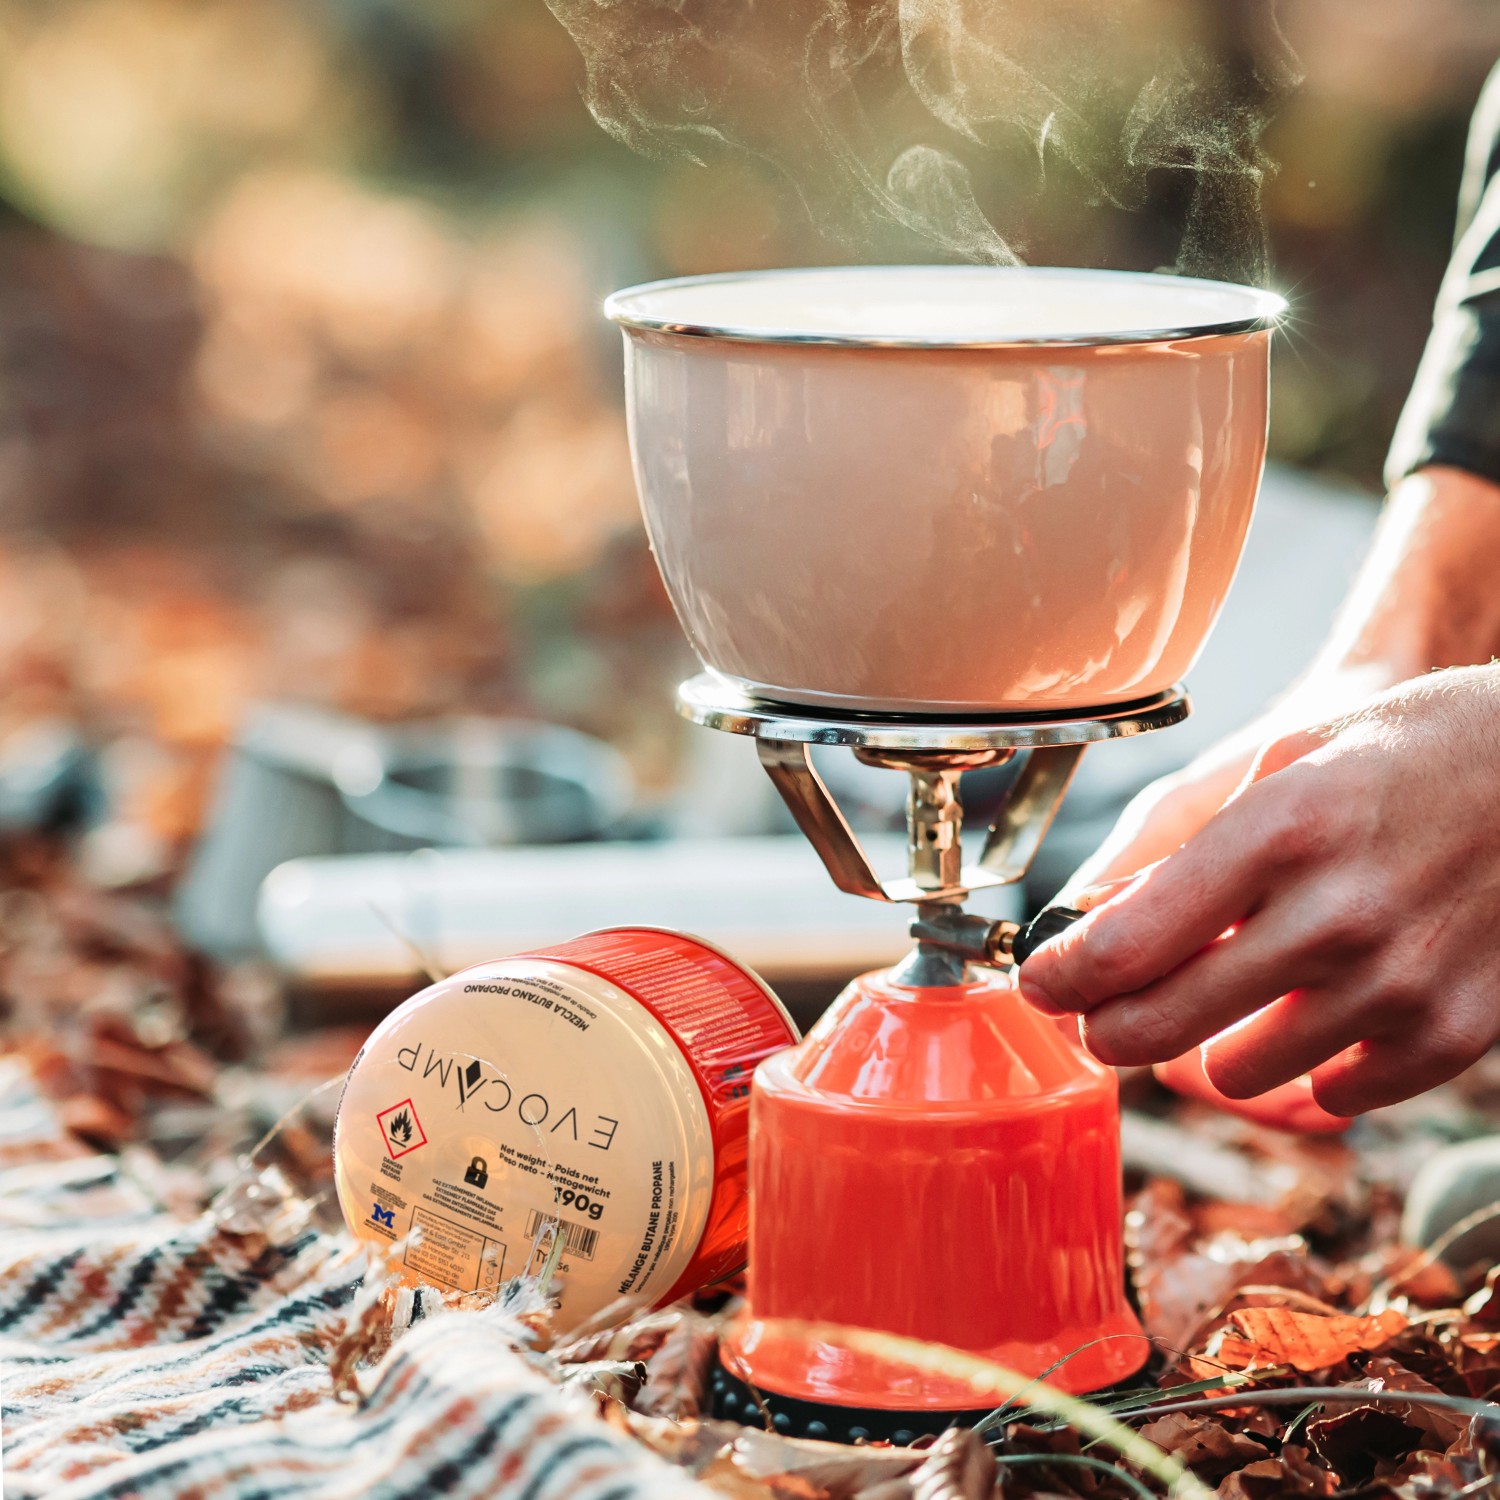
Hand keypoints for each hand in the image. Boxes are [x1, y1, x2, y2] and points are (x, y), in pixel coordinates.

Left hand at [1055, 667, 1390, 1129]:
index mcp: (1278, 831)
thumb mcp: (1282, 760)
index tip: (1042, 982)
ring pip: (1236, 1073)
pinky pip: (1335, 1095)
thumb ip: (1184, 843)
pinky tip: (1318, 1011)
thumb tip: (1092, 915)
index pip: (1125, 942)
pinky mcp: (1452, 1032)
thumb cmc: (1409, 751)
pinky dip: (1310, 1063)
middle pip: (1160, 1025)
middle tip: (1099, 1016)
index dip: (1061, 976)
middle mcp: (1333, 914)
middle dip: (1106, 1028)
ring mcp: (1397, 982)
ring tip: (1233, 993)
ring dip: (1212, 1044)